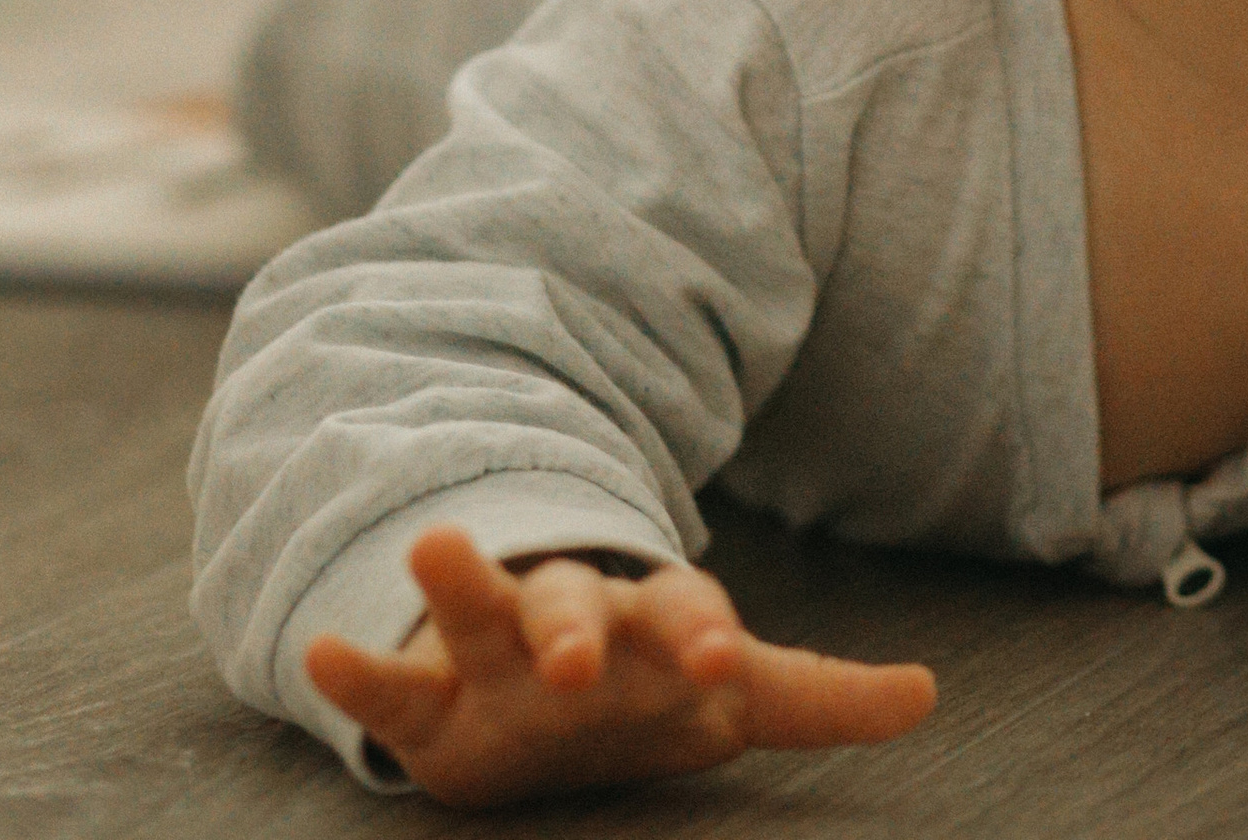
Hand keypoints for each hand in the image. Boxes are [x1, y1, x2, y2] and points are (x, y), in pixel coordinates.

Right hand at [304, 527, 936, 807]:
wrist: (533, 691)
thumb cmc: (644, 696)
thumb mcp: (730, 698)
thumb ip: (820, 697)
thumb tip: (927, 691)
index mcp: (654, 626)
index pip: (686, 614)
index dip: (701, 634)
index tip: (716, 660)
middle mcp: (575, 624)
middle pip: (579, 604)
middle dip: (578, 624)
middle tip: (574, 654)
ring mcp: (496, 655)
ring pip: (481, 608)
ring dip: (462, 580)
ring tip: (436, 545)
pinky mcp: (429, 701)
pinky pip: (390, 684)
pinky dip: (359, 666)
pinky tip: (321, 647)